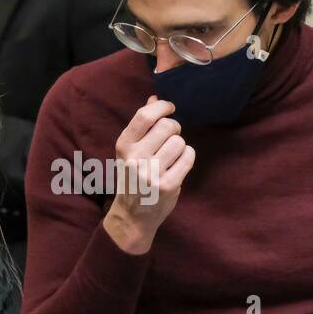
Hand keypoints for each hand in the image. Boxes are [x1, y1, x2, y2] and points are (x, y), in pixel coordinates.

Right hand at [102, 95, 194, 254]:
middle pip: (167, 126)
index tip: (169, 107)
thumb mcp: (130, 151)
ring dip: (180, 145)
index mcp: (124, 146)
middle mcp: (135, 159)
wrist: (132, 215)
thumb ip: (142, 125)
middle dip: (174, 128)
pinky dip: (187, 157)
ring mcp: (151, 173)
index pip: (144, 116)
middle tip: (171, 137)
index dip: (162, 107)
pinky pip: (188, 157)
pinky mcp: (168, 185)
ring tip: (172, 155)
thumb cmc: (133, 178)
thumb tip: (154, 97)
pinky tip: (178, 164)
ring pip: (179, 141)